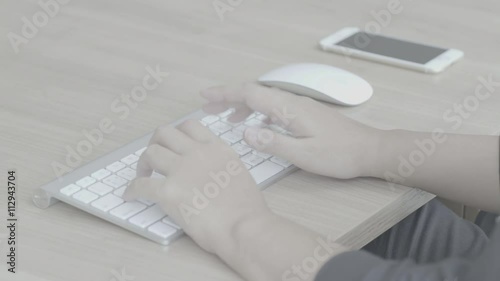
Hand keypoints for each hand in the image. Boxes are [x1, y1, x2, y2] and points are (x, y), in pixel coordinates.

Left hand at [123, 120, 272, 252]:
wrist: (244, 227)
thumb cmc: (247, 210)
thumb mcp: (238, 173)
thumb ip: (221, 164)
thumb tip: (208, 171)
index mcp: (217, 149)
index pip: (190, 126)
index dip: (176, 134)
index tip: (173, 146)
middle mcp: (197, 153)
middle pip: (164, 133)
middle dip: (155, 143)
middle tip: (154, 158)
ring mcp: (181, 171)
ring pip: (150, 153)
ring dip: (143, 164)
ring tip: (144, 176)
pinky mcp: (168, 192)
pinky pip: (140, 184)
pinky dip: (132, 189)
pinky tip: (131, 196)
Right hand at [201, 83, 382, 178]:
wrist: (370, 149)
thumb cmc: (340, 154)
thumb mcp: (303, 154)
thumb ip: (272, 142)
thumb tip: (245, 131)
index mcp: (289, 109)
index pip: (250, 93)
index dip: (224, 93)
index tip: (205, 96)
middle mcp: (293, 102)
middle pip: (254, 93)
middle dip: (229, 98)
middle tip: (209, 107)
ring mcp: (300, 106)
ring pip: (264, 100)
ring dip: (243, 106)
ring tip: (227, 118)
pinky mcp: (306, 113)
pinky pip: (275, 107)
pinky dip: (259, 112)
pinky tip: (257, 124)